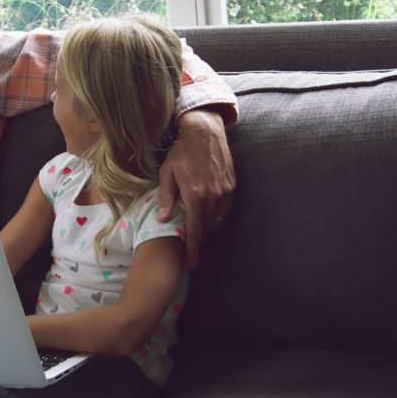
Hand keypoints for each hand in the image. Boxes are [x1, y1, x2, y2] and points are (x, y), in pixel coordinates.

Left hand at [157, 109, 234, 269]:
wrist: (204, 132)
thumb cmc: (181, 152)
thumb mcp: (167, 173)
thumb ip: (166, 197)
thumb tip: (164, 219)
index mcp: (194, 195)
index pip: (194, 230)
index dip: (193, 249)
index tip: (192, 264)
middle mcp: (212, 196)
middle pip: (207, 229)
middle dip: (199, 242)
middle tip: (192, 252)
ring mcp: (225, 191)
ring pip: (218, 220)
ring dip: (208, 230)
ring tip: (198, 235)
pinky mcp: (232, 186)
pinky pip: (226, 210)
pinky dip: (217, 217)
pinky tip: (209, 218)